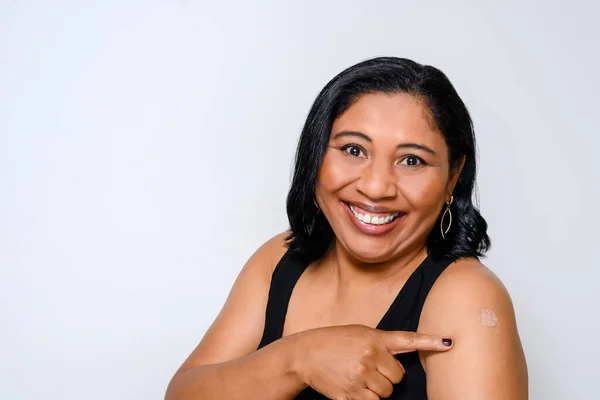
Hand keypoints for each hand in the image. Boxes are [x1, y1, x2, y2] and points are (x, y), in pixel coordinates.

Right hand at [292, 324, 452, 399]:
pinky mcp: (351, 393)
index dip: (430, 341)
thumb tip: (400, 364)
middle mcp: (370, 356)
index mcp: (375, 338)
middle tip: (371, 367)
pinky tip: (355, 387)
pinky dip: (368, 399)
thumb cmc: (335, 341)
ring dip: (378, 389)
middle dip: (388, 376)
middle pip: (397, 377)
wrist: (305, 354)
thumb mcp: (360, 333)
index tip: (449, 342)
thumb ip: (382, 343)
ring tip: (360, 376)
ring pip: (386, 393)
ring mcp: (361, 376)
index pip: (408, 340)